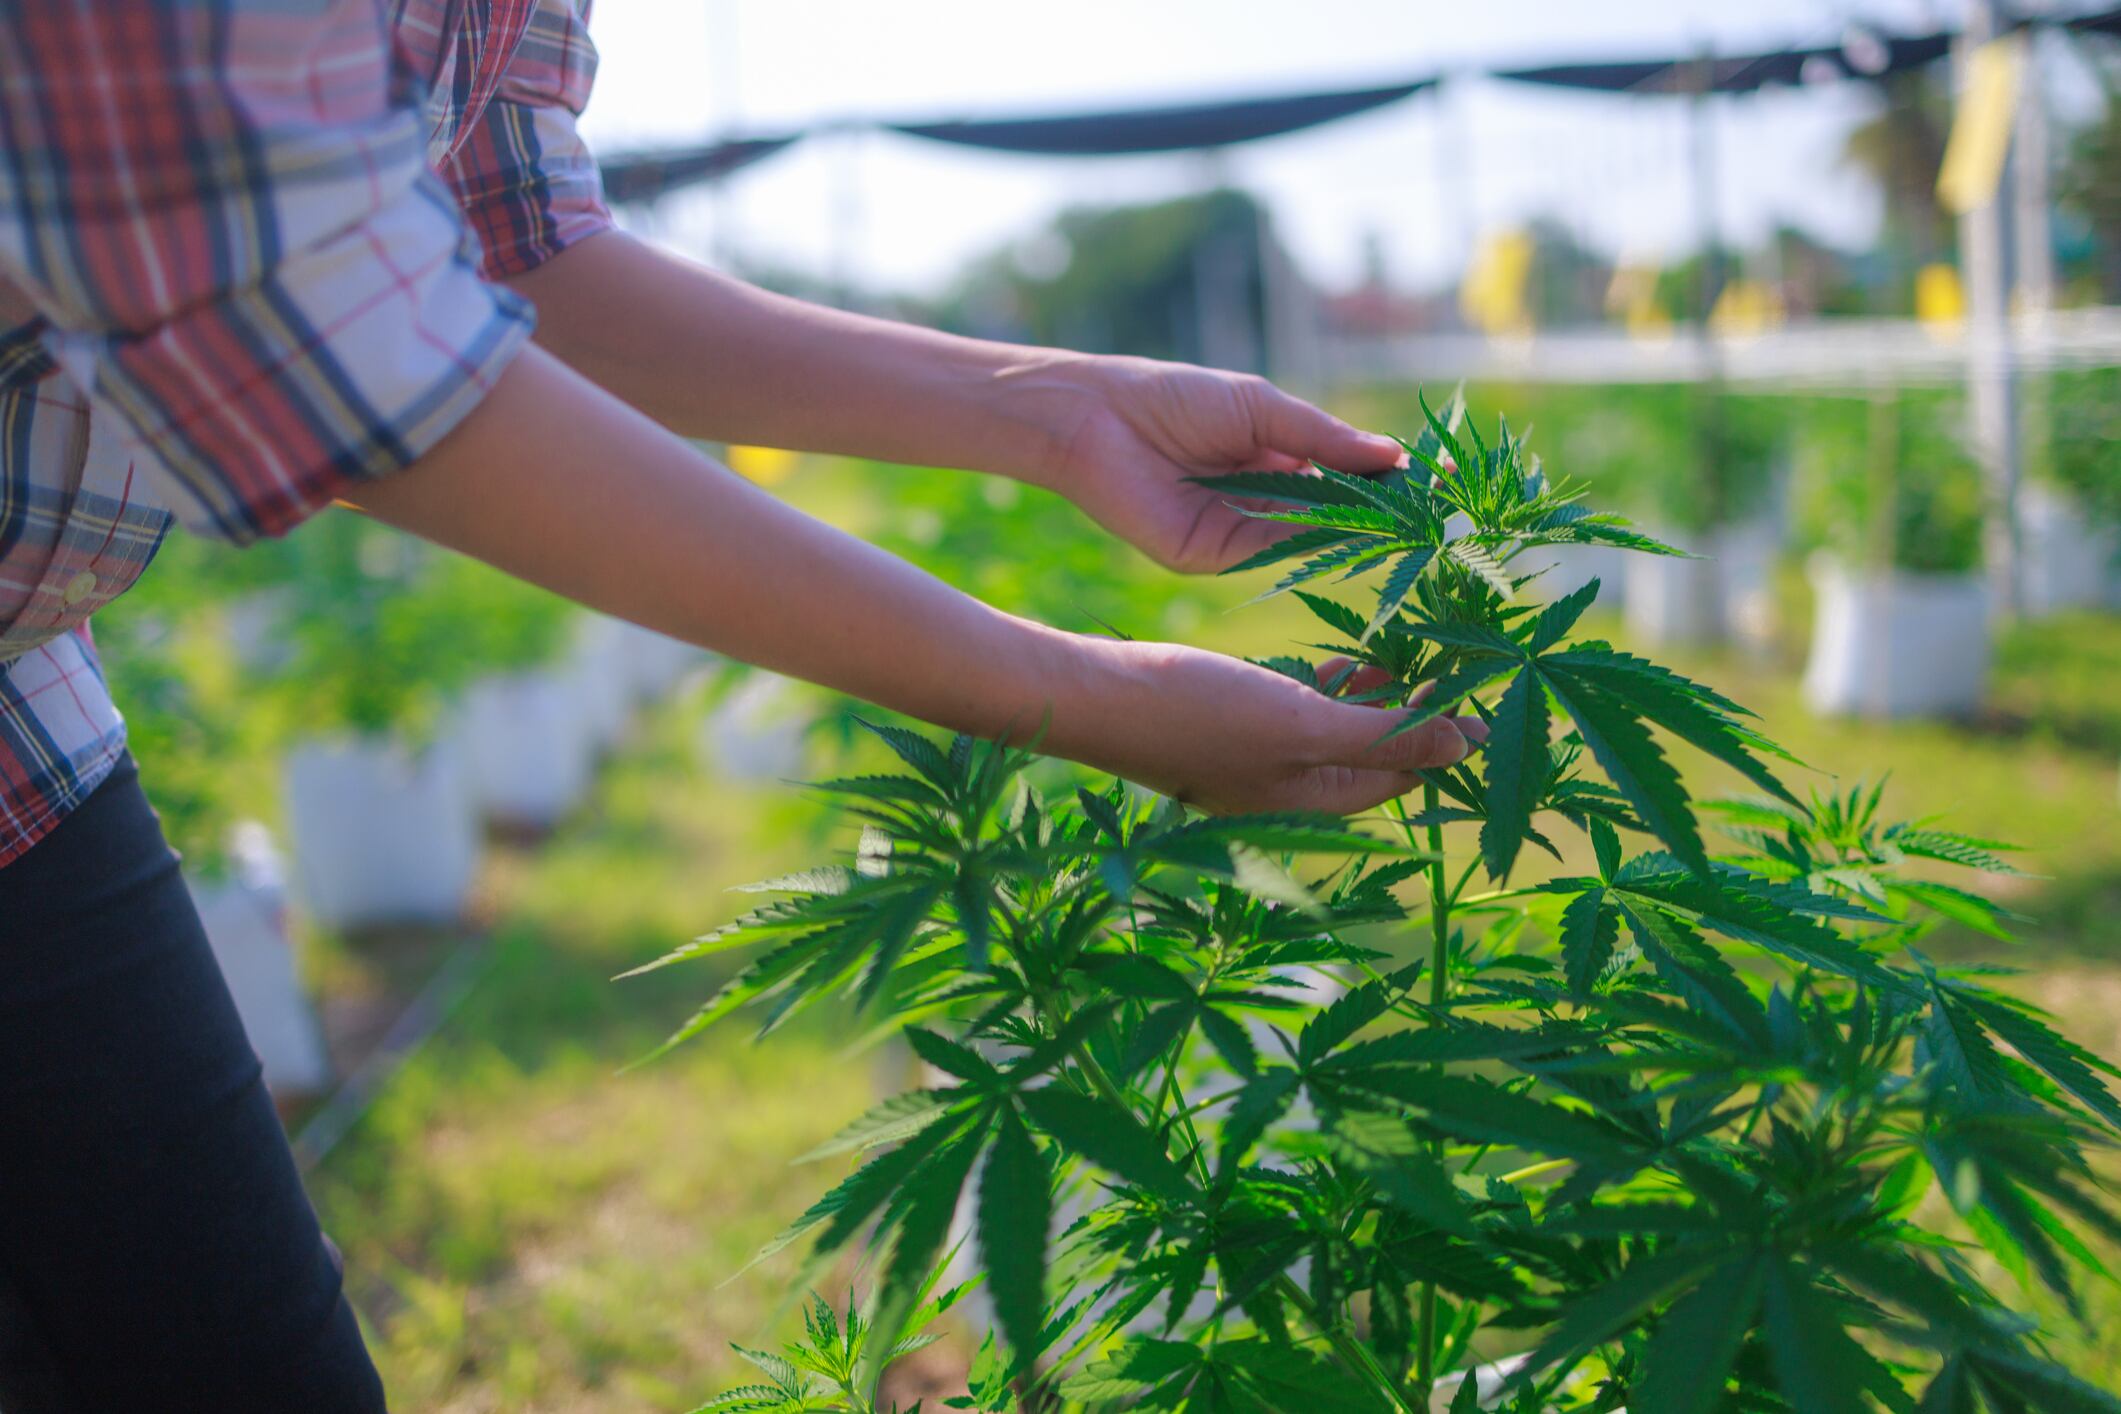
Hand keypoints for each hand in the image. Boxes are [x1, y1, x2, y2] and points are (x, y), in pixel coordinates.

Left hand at [1040, 356, 1405, 573]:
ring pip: (1308, 536)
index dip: (1387, 480)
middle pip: (1333, 514)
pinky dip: (1306, 540)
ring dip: (1353, 530)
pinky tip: (1344, 527)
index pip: (1343, 477)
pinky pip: (1269, 551)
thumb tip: (1393, 455)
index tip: (1436, 480)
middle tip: (1433, 511)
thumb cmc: (1175, 397)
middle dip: (1380, 512)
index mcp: (1275, 459)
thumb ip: (1324, 437)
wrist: (1098, 418)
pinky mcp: (1212, 555)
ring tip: (1404, 518)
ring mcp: (1239, 532)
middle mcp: (1262, 500)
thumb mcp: (1261, 408)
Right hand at [1044, 636, 1486, 815]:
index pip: (1402, 777)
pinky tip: (1346, 660)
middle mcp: (1287, 791)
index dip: (1446, 740)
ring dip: (1376, 700)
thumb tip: (1468, 745)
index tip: (1483, 696)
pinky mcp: (1229, 727)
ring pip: (1337, 734)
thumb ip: (1385, 736)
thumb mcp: (1304, 725)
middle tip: (1456, 666)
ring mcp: (1255, 761)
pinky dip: (1330, 690)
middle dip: (1416, 718)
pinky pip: (1299, 715)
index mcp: (1311, 803)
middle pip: (1373, 759)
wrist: (1097, 697)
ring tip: (1413, 656)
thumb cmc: (1201, 714)